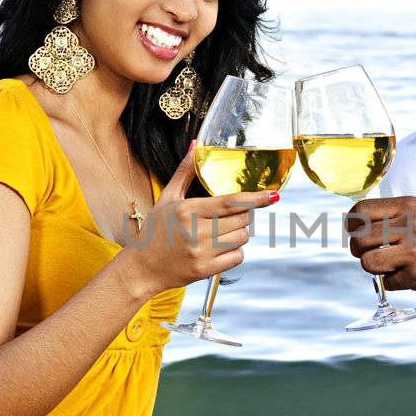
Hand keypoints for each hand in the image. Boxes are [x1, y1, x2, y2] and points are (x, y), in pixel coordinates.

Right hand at [124, 146, 276, 292]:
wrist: (142, 268)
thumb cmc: (155, 230)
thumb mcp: (167, 198)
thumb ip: (185, 172)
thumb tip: (196, 145)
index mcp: (188, 210)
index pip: (231, 202)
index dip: (256, 199)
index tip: (274, 195)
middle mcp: (196, 231)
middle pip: (242, 220)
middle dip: (242, 215)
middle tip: (227, 216)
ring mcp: (201, 253)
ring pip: (242, 238)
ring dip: (239, 233)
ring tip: (221, 231)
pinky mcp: (205, 270)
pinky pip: (237, 257)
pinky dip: (235, 251)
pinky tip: (220, 247)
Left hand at [346, 195, 415, 302]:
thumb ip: (399, 214)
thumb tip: (362, 221)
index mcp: (410, 206)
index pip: (361, 211)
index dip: (352, 224)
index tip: (355, 232)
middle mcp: (409, 225)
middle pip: (359, 239)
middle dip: (358, 250)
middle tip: (369, 253)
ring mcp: (412, 251)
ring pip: (367, 262)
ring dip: (374, 268)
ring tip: (389, 266)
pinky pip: (388, 282)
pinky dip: (395, 282)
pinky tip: (411, 276)